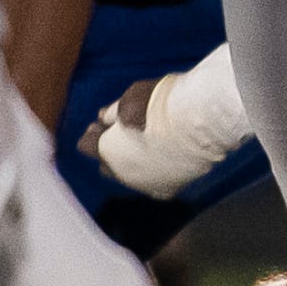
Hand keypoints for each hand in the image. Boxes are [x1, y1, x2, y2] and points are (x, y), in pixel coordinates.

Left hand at [85, 46, 249, 198]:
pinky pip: (154, 184)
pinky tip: (166, 160)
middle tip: (126, 135)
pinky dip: (156, 174)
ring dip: (133, 165)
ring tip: (150, 147)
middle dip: (111, 151)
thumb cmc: (163, 104)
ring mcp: (144, 184)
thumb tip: (104, 118)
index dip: (95, 132)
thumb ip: (114, 111)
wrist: (200, 121)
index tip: (105, 123)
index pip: (86, 145)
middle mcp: (120, 173)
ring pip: (130, 177)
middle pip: (105, 165)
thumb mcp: (130, 96)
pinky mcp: (168, 189)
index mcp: (105, 151)